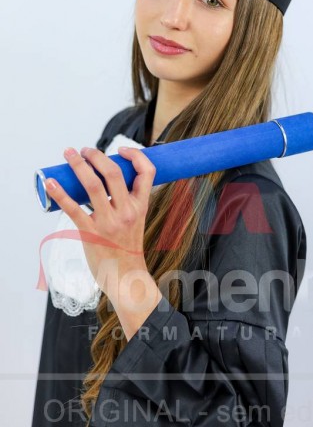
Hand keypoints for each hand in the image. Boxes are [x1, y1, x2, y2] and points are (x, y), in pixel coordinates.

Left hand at [45, 146, 155, 304]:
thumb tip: (107, 179)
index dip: (136, 155)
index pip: (147, 172)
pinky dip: (60, 193)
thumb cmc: (128, 247)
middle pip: (113, 173)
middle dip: (96, 155)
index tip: (121, 149)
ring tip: (69, 154)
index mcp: (141, 205)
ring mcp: (109, 222)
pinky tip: (51, 183)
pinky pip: (73, 209)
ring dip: (78, 165)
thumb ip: (126, 201)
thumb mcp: (137, 220)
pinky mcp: (91, 233)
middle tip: (84, 150)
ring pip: (93, 185)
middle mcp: (127, 211)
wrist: (126, 277)